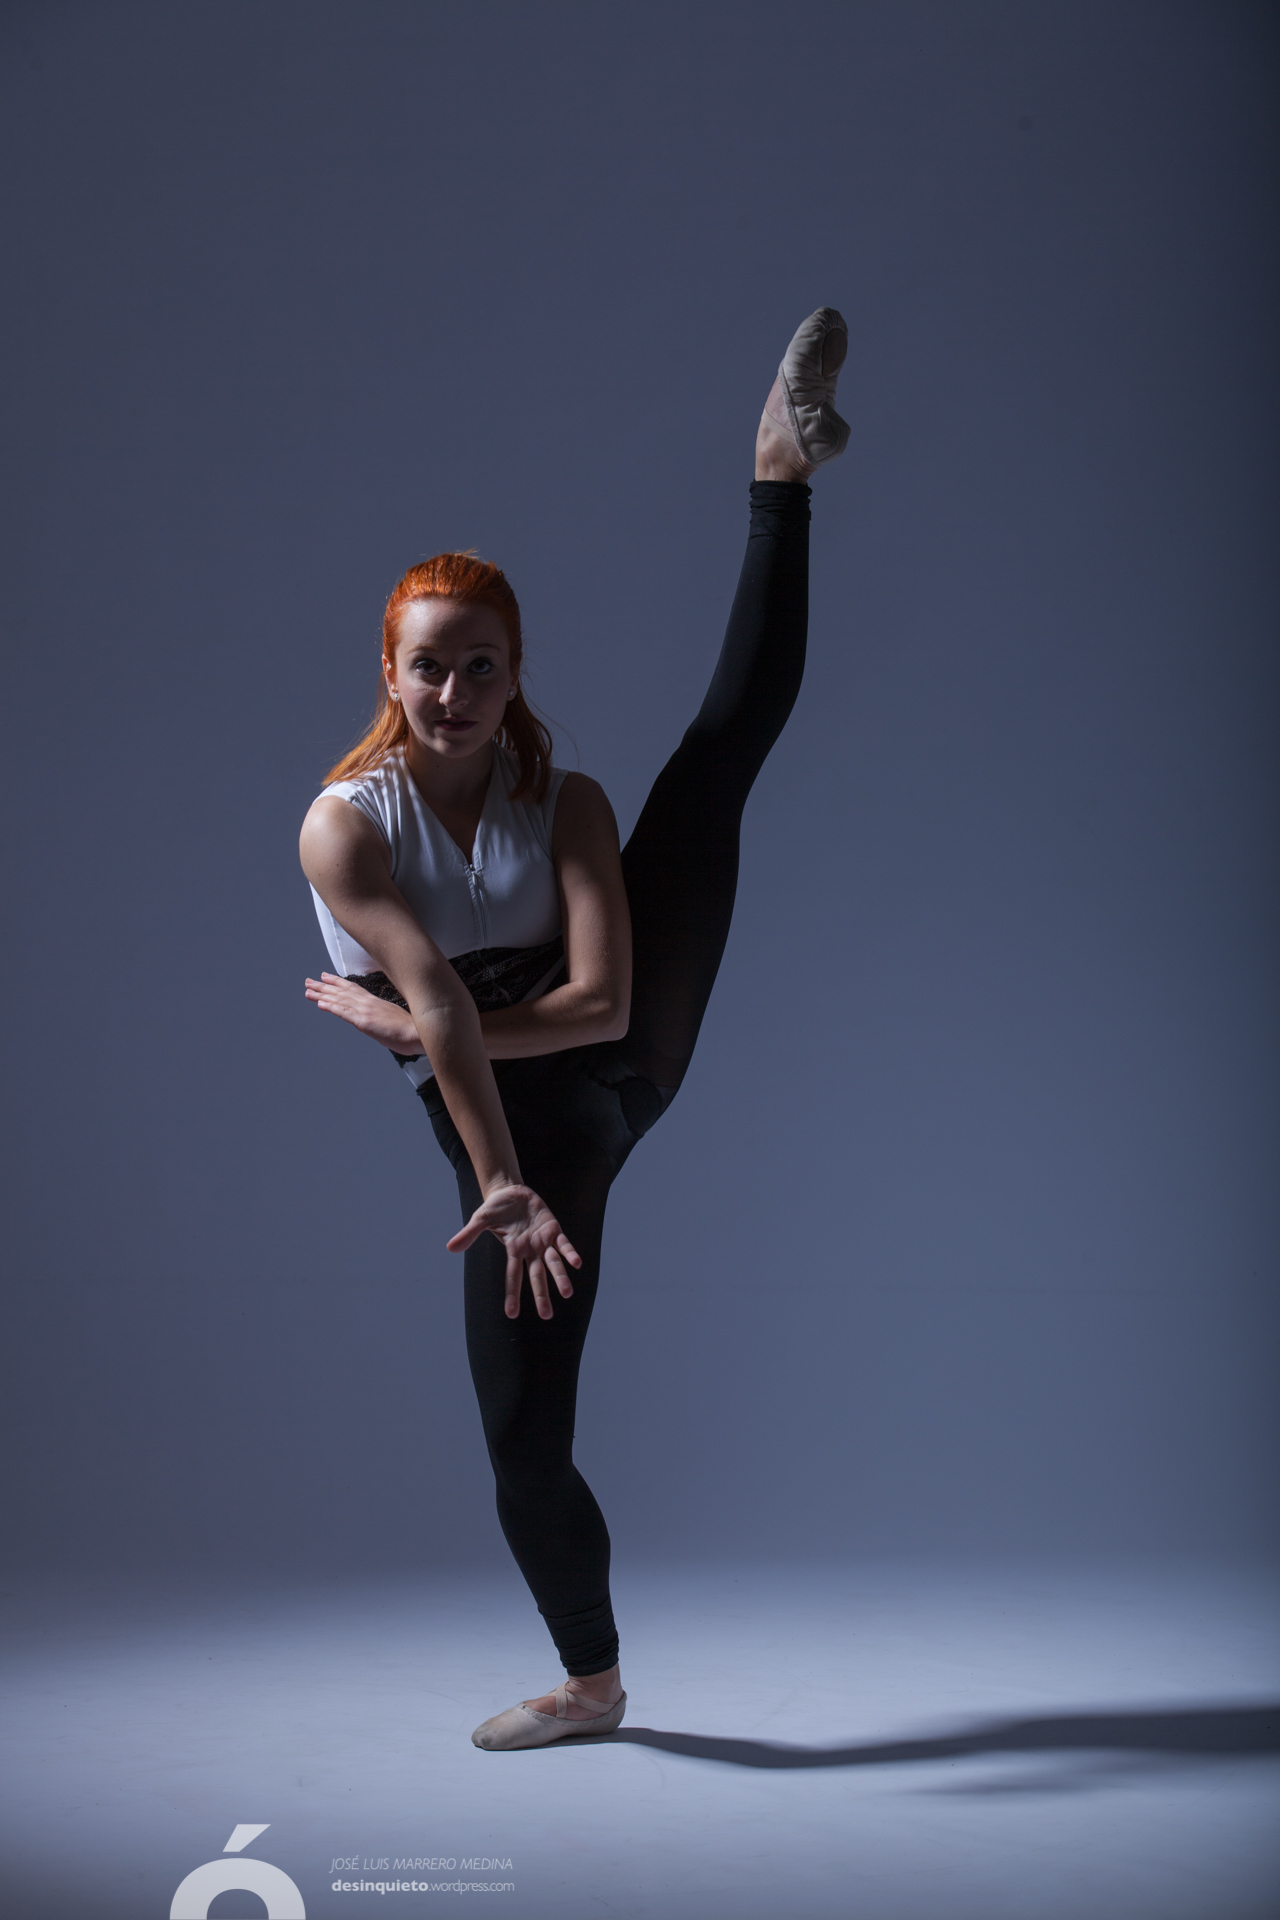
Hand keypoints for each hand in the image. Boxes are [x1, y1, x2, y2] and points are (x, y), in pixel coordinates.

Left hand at [304, 972, 421, 1054]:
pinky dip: (331, 1007)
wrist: (420, 1034)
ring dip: (322, 994)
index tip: (325, 977)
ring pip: (340, 999)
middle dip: (324, 986)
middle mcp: (369, 1003)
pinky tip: (320, 1003)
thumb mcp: (392, 1020)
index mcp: (376, 1003)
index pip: (353, 989)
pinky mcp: (365, 1021)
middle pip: (342, 991)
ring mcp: (366, 1011)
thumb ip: (381, 1018)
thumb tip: (374, 1021)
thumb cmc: (411, 1031)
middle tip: (309, 981)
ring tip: (308, 990)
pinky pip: (344, 1012)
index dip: (338, 982)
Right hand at [446, 1184, 581, 1318]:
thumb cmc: (495, 1208)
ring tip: (567, 1293)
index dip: (512, 1295)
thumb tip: (449, 1248)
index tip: (511, 1314)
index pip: (512, 1277)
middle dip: (541, 1295)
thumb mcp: (480, 1220)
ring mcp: (542, 1241)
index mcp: (513, 1251)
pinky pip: (563, 1243)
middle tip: (547, 1316)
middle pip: (536, 1276)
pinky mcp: (552, 1229)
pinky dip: (569, 1253)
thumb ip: (469, 1235)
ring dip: (560, 1277)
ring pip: (553, 1263)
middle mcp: (529, 1250)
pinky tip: (577, 1263)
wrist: (511, 1190)